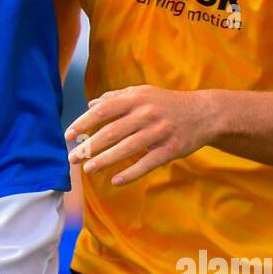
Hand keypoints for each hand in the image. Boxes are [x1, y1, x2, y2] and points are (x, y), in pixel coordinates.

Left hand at [66, 86, 218, 183]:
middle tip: (72, 158)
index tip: (68, 136)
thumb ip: (116, 98)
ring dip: (104, 161)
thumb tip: (90, 105)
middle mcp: (146, 114)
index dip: (83, 123)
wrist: (205, 113)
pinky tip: (115, 180)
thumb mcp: (143, 93)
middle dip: (89, 147)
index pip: (103, 111)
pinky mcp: (170, 149)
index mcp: (136, 98)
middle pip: (111, 132)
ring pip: (126, 149)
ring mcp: (159, 132)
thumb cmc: (167, 103)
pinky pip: (147, 163)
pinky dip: (130, 173)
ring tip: (88, 170)